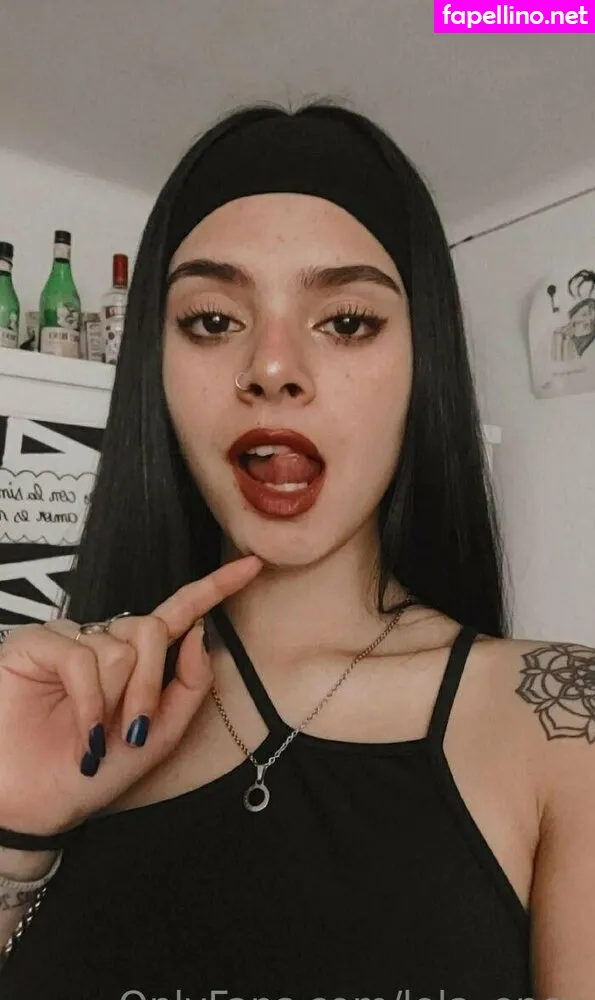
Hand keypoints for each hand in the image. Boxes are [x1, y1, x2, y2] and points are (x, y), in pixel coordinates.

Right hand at [0, 556, 262, 837]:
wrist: (39, 807)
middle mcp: (105, 640)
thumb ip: (189, 685)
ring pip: (117, 649)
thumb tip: (200, 631)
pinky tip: (82, 735)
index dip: (216, 587)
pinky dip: (88, 704)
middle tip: (131, 731)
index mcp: (138, 658)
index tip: (254, 566)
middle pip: (150, 631)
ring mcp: (69, 639)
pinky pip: (80, 658)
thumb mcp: (160, 737)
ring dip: (113, 703)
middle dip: (148, 688)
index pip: (180, 612)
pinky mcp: (35, 645)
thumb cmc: (97, 774)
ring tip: (95, 737)